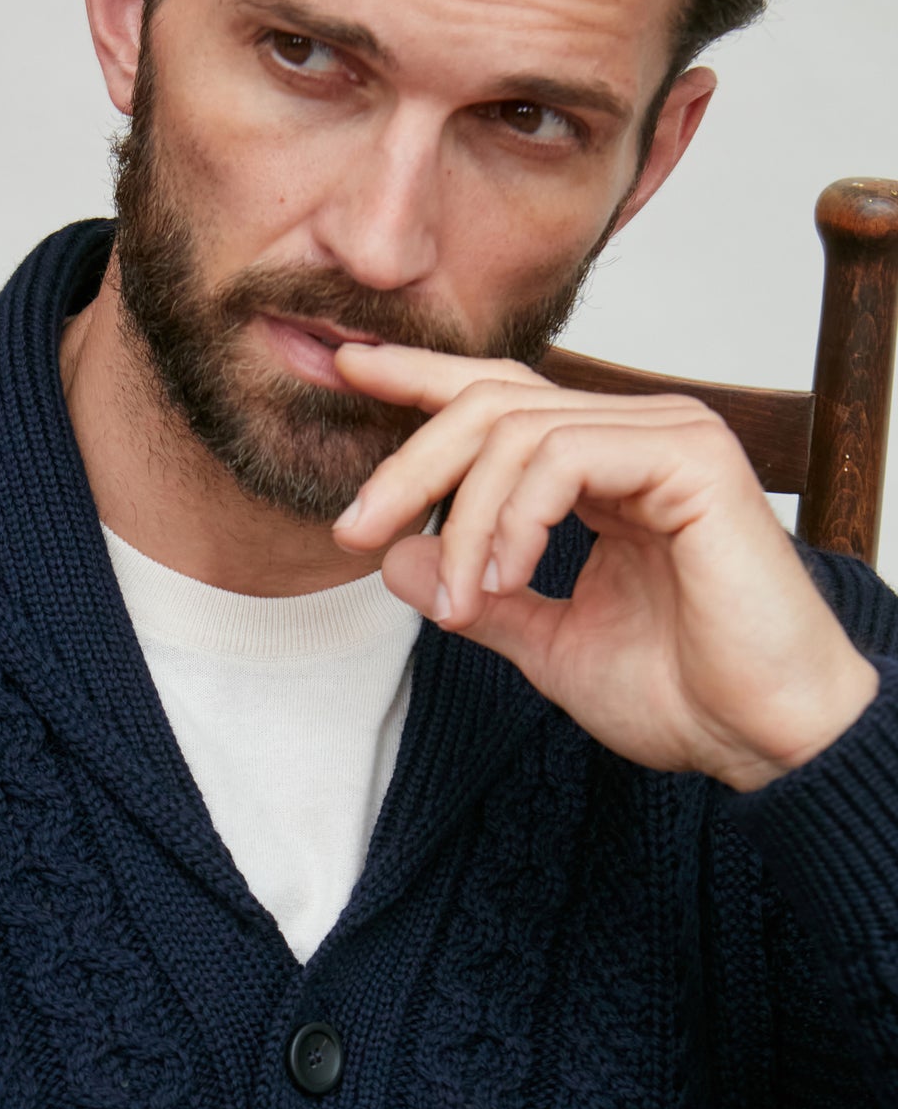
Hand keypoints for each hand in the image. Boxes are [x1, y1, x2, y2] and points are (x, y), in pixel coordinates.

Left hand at [330, 345, 877, 791]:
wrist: (762, 736)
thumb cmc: (680, 694)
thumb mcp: (550, 643)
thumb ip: (480, 595)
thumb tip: (397, 557)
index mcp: (606, 469)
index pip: (502, 402)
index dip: (421, 381)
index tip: (347, 371)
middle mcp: (638, 435)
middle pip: (492, 404)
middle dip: (409, 463)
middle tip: (353, 528)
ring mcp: (670, 437)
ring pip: (518, 431)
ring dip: (465, 521)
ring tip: (464, 602)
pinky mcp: (691, 458)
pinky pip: (566, 455)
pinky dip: (516, 518)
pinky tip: (507, 578)